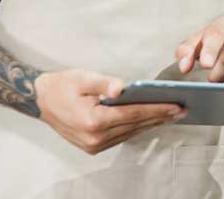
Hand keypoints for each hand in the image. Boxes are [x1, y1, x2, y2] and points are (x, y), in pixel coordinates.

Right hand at [35, 69, 184, 154]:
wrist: (41, 100)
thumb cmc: (62, 86)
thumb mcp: (83, 77)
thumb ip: (104, 82)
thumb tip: (123, 87)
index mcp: (93, 120)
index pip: (134, 114)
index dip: (158, 109)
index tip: (177, 105)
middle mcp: (95, 137)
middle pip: (135, 125)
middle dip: (160, 117)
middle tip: (183, 109)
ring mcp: (94, 145)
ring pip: (130, 133)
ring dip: (151, 123)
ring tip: (172, 114)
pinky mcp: (93, 147)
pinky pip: (122, 137)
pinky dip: (137, 128)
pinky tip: (151, 120)